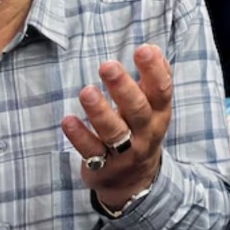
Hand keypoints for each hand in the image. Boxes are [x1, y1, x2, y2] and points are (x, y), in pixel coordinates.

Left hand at [61, 45, 173, 210]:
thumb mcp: (154, 108)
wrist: (134, 181)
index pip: (161, 90)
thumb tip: (153, 48)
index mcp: (160, 114)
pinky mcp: (103, 166)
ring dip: (99, 111)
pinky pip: (91, 151)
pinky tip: (68, 120)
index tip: (143, 49)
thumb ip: (153, 79)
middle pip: (138, 109)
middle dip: (123, 87)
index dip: (154, 70)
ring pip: (114, 131)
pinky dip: (79, 136)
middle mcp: (146, 132)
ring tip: (86, 91)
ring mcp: (125, 151)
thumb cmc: (141, 130)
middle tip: (107, 65)